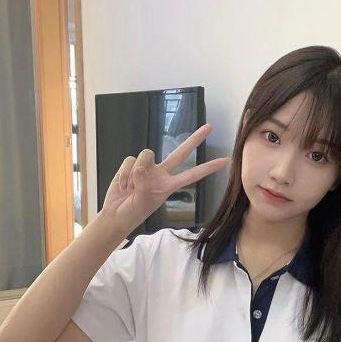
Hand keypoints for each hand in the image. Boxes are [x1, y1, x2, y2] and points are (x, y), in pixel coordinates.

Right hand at [100, 124, 230, 236]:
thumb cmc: (133, 212)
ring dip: (134, 171)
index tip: (225, 161)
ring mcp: (147, 168)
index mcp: (169, 185)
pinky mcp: (132, 165)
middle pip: (180, 152)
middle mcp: (161, 174)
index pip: (192, 175)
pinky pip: (129, 160)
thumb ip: (144, 185)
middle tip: (210, 127)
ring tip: (129, 188)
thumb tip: (140, 169)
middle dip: (195, 139)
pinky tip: (122, 185)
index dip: (208, 168)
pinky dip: (124, 173)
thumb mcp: (143, 202)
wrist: (115, 214)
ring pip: (146, 154)